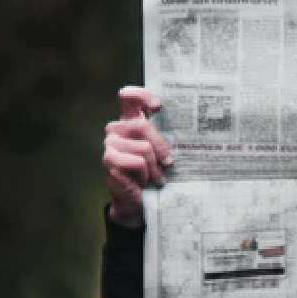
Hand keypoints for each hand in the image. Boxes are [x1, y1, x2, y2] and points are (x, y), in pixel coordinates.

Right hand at [103, 85, 172, 227]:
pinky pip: (137, 161)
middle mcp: (116, 129)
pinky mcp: (109, 160)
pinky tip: (143, 181)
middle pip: (142, 125)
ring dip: (155, 166)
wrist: (137, 201)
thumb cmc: (152, 174)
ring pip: (143, 147)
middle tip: (168, 163)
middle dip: (161, 147)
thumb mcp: (161, 152)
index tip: (158, 106)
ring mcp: (110, 144)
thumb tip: (187, 126)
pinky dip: (145, 174)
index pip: (129, 97)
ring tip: (156, 177)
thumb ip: (164, 136)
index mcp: (128, 121)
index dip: (142, 96)